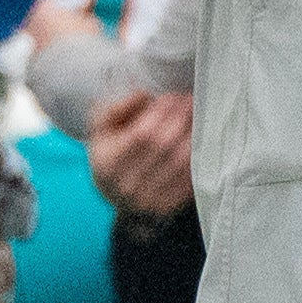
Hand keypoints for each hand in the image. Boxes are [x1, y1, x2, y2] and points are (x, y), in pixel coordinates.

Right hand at [87, 88, 196, 220]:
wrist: (117, 196)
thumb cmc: (111, 152)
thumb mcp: (101, 129)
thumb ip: (116, 108)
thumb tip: (143, 95)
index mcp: (106, 164)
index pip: (141, 134)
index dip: (161, 112)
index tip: (173, 96)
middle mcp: (126, 185)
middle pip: (164, 146)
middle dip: (181, 118)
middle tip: (191, 101)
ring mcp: (147, 200)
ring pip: (181, 162)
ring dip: (193, 134)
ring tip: (197, 116)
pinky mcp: (167, 207)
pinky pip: (190, 178)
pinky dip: (198, 156)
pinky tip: (200, 138)